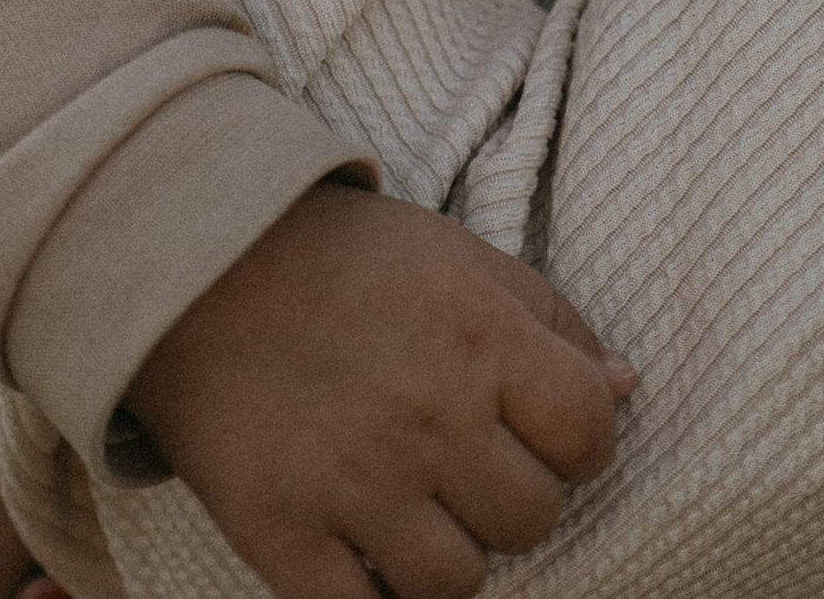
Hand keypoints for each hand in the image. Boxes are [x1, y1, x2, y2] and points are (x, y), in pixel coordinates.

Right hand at [131, 184, 632, 598]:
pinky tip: (359, 549)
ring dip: (443, 554)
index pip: (590, 433)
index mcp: (480, 337)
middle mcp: (427, 414)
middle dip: (508, 499)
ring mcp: (353, 482)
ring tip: (408, 505)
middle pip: (531, 520)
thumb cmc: (345, 260)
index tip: (541, 434)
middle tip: (462, 465)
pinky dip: (369, 596)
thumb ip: (552, 321)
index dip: (579, 443)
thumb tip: (627, 385)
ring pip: (458, 584)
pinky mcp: (282, 534)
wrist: (196, 263)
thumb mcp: (461, 258)